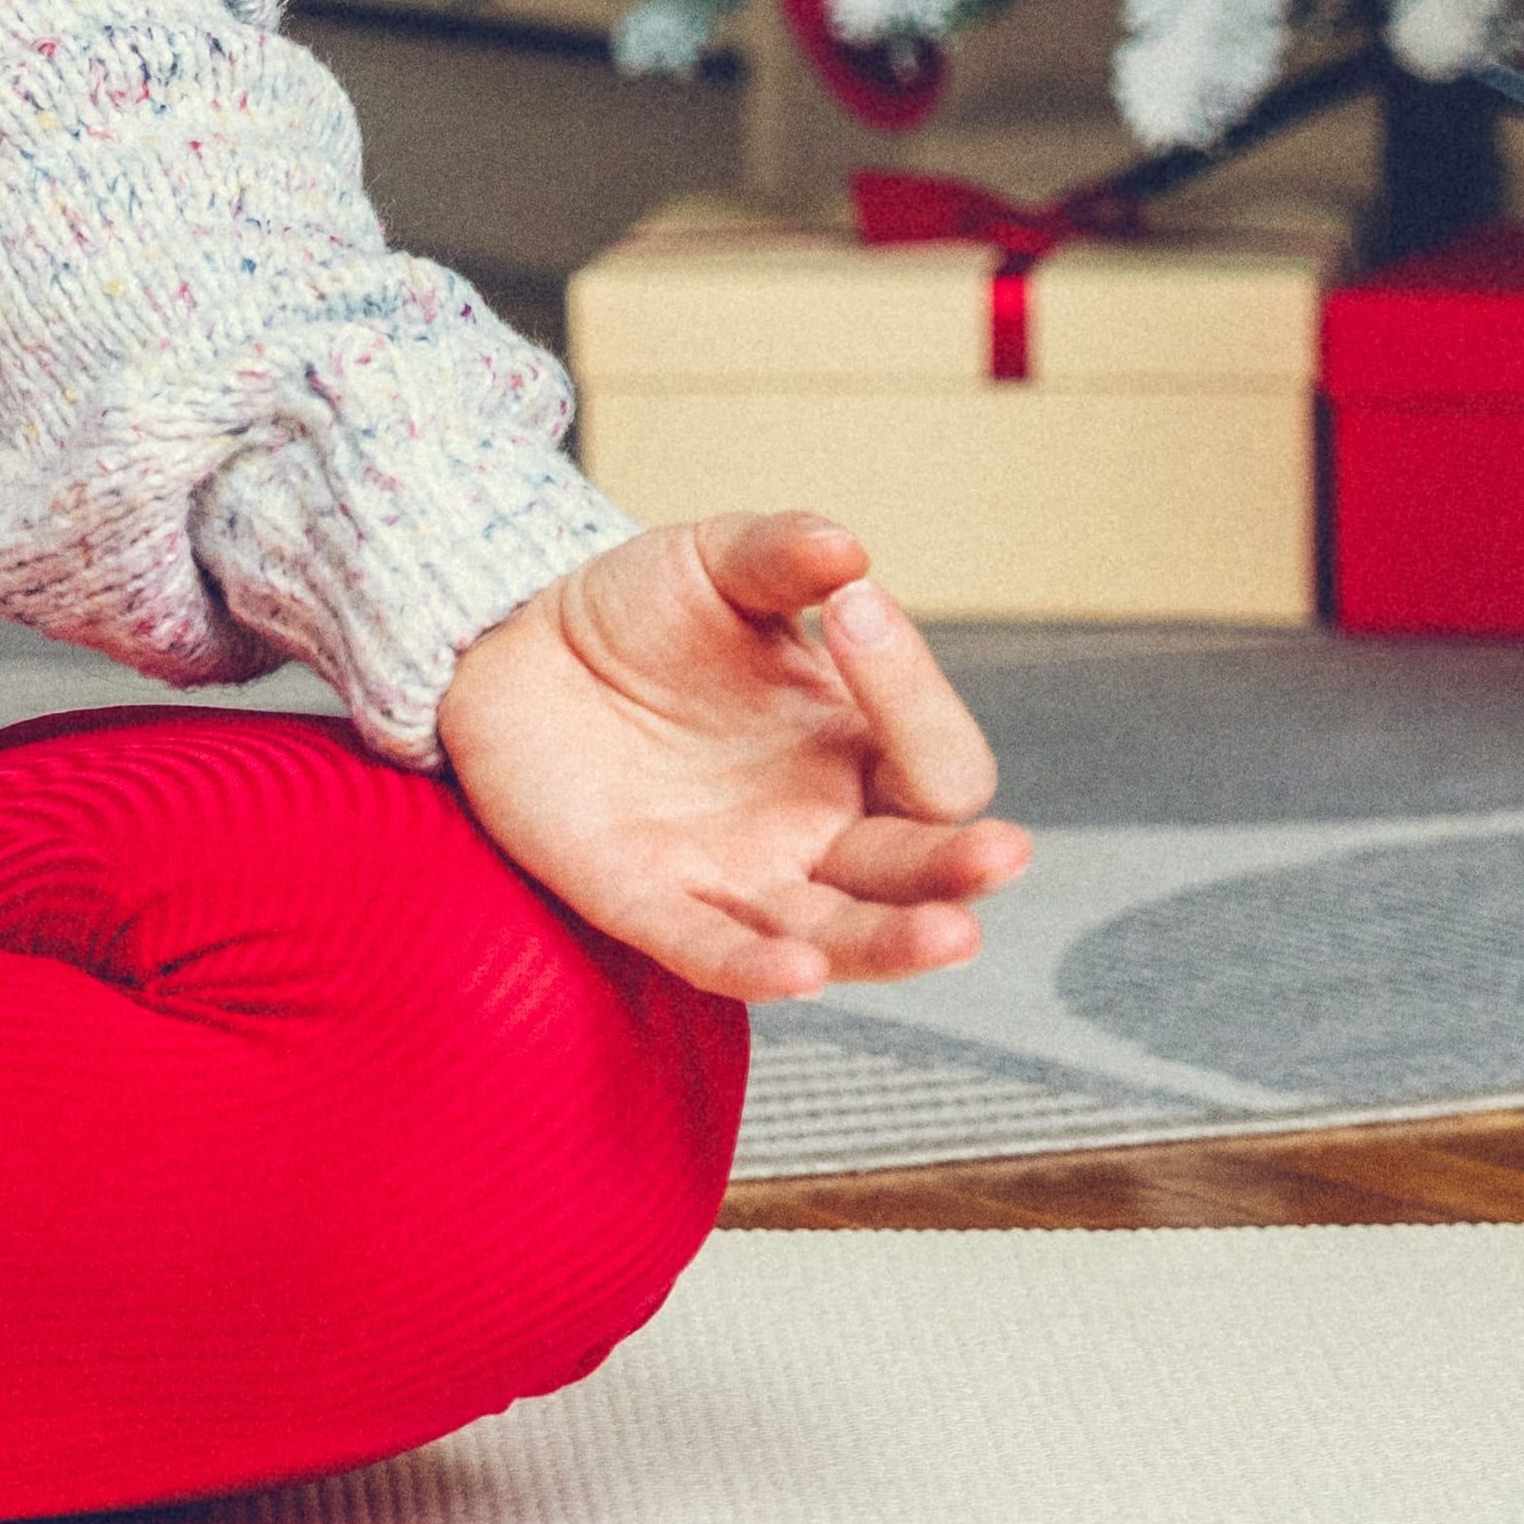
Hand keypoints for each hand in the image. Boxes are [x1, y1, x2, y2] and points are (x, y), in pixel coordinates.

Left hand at [434, 510, 1025, 1003]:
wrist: (518, 648)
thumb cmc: (642, 611)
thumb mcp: (714, 562)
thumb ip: (780, 554)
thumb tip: (848, 550)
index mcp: (856, 750)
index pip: (933, 760)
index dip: (912, 695)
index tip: (853, 609)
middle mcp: (817, 830)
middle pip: (913, 869)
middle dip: (959, 867)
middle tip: (1004, 853)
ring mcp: (740, 878)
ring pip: (838, 935)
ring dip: (892, 942)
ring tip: (949, 936)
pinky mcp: (650, 904)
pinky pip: (713, 954)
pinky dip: (755, 967)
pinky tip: (800, 972)